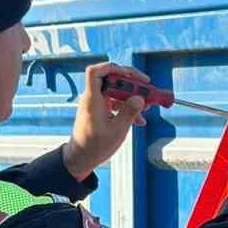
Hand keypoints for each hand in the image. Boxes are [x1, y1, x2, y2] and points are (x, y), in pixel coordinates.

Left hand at [62, 60, 147, 181]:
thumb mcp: (117, 131)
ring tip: (147, 107)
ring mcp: (96, 104)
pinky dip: (127, 108)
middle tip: (147, 90)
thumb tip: (140, 99)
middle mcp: (93, 98)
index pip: (96, 72)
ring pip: (116, 92)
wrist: (81, 159)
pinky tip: (139, 120)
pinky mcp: (100, 111)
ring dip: (132, 97)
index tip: (132, 76)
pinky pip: (115, 103)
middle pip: (112, 80)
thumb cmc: (94, 147)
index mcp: (92, 99)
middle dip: (131, 84)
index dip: (113, 68)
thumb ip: (129, 112)